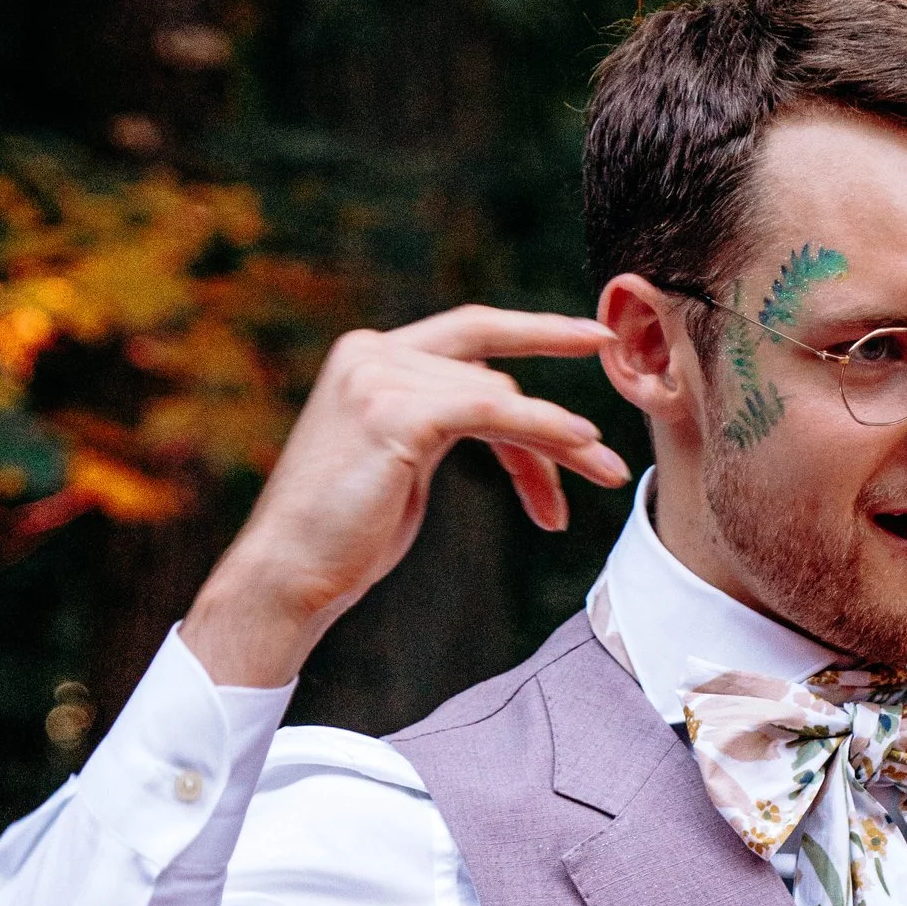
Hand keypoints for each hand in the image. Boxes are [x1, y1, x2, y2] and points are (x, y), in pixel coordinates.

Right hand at [185, 308, 630, 688]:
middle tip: (618, 381)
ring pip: (501, 396)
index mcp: (369, 358)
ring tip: (606, 475)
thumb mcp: (405, 463)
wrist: (288, 574)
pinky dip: (543, 428)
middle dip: (557, 392)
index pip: (468, 334)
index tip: (589, 336)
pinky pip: (493, 412)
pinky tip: (582, 444)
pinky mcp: (395, 412)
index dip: (533, 330)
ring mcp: (379, 378)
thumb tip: (508, 416)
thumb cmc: (346, 536)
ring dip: (559, 442)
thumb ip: (444, 423)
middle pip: (491, 368)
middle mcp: (371, 354)